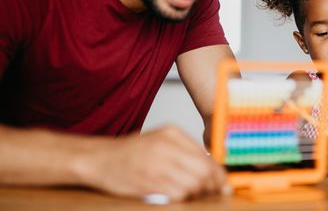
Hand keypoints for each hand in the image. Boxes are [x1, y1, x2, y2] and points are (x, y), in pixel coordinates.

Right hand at [77, 125, 228, 200]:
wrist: (100, 158)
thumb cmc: (131, 152)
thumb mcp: (160, 141)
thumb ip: (185, 151)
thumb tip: (212, 168)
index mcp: (172, 133)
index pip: (206, 156)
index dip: (218, 173)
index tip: (223, 183)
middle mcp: (167, 146)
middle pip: (203, 171)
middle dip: (212, 185)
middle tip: (213, 192)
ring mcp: (157, 163)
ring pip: (193, 184)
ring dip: (196, 193)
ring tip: (190, 193)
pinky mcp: (149, 181)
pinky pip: (177, 194)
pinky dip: (181, 198)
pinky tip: (175, 195)